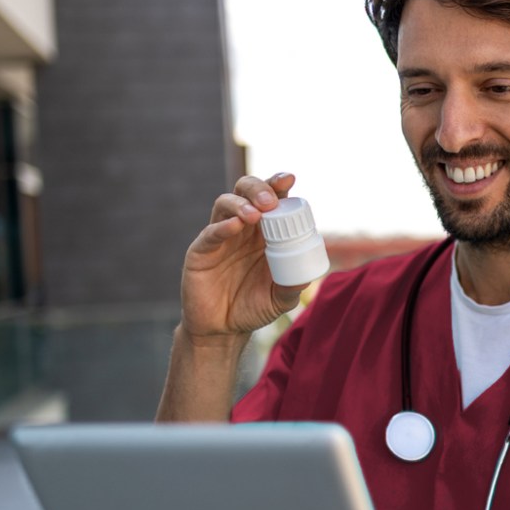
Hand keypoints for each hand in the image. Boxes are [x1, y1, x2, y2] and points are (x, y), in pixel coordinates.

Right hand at [180, 173, 307, 343]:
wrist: (223, 330)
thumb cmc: (253, 308)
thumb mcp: (280, 299)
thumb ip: (293, 286)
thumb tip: (309, 276)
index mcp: (265, 232)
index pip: (272, 199)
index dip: (278, 184)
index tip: (289, 179)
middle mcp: (242, 228)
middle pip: (246, 192)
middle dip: (259, 188)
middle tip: (271, 201)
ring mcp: (220, 237)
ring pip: (226, 204)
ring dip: (241, 204)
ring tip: (255, 215)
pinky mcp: (201, 251)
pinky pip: (210, 233)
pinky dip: (222, 226)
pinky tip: (235, 226)